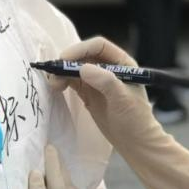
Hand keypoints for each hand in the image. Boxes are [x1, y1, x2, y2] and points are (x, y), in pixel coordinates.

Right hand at [52, 37, 153, 157]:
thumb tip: (83, 68)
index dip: (81, 49)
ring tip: (53, 84)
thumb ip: (105, 82)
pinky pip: (73, 81)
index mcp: (121, 62)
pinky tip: (56, 87)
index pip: (99, 47)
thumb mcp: (123, 99)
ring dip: (62, 72)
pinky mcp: (88, 92)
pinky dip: (63, 82)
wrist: (135, 142)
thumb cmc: (135, 119)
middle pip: (84, 56)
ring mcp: (97, 80)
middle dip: (68, 61)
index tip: (65, 59)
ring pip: (75, 69)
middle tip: (53, 72)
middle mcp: (108, 67)